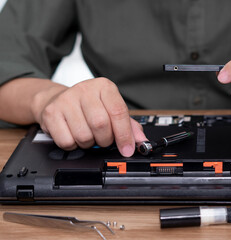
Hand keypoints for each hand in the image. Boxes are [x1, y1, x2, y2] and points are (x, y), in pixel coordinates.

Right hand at [32, 77, 146, 155]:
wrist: (58, 99)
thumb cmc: (89, 107)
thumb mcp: (111, 110)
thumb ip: (129, 126)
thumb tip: (141, 142)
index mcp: (104, 87)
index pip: (118, 112)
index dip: (125, 135)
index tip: (127, 149)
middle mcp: (85, 90)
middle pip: (101, 124)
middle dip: (105, 140)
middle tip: (104, 139)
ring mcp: (66, 100)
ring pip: (84, 135)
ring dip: (89, 143)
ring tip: (88, 134)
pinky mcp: (51, 113)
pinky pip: (67, 141)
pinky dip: (73, 145)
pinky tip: (74, 135)